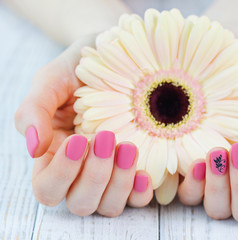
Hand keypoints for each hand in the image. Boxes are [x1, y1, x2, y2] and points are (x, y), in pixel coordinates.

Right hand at [14, 36, 152, 215]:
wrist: (114, 55)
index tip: (79, 140)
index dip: (62, 172)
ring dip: (118, 183)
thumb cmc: (78, 70)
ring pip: (108, 206)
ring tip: (129, 148)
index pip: (48, 188)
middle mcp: (81, 173)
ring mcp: (110, 175)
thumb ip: (34, 111)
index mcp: (54, 157)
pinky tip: (146, 173)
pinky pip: (137, 199)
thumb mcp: (51, 81)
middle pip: (81, 202)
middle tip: (107, 138)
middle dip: (94, 175)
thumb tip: (34, 148)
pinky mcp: (135, 171)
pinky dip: (140, 192)